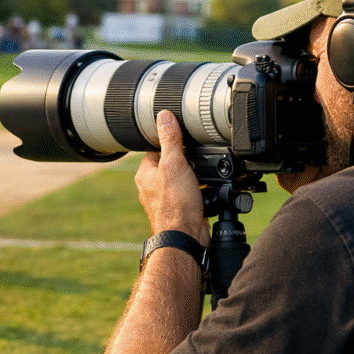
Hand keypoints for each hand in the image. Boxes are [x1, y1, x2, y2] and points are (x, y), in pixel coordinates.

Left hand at [134, 111, 209, 243]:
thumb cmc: (175, 204)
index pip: (156, 148)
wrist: (185, 237)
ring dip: (195, 178)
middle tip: (197, 161)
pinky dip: (201, 192)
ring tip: (201, 178)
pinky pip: (192, 195)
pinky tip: (208, 192)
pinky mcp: (181, 210)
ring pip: (183, 180)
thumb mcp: (174, 163)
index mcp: (145, 173)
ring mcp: (166, 200)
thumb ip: (170, 139)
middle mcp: (152, 187)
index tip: (183, 141)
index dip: (171, 143)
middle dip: (187, 162)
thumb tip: (164, 116)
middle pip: (172, 164)